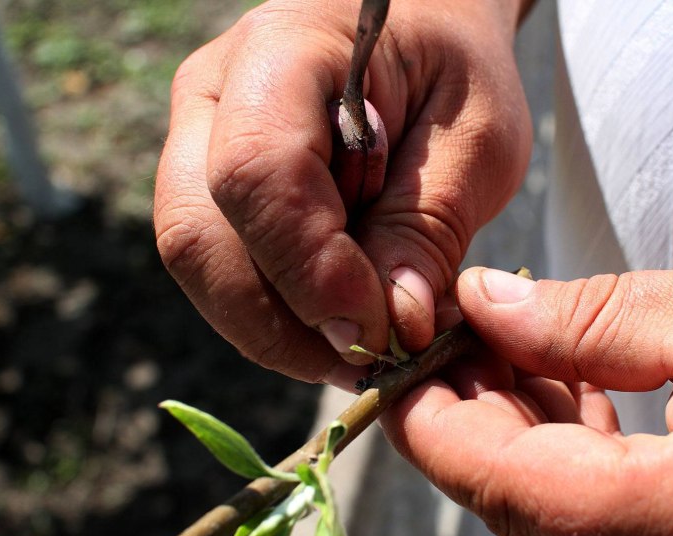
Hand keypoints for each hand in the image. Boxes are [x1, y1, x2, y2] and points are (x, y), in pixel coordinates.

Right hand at [154, 0, 531, 383]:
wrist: (419, 29)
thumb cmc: (455, 68)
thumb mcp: (477, 136)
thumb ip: (428, 226)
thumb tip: (391, 330)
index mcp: (280, 52)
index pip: (258, 174)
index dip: (311, 270)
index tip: (380, 332)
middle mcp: (212, 96)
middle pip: (199, 237)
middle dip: (282, 325)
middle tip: (368, 365)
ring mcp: (196, 143)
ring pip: (200, 267)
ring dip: (277, 332)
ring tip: (360, 353)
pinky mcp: (208, 190)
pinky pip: (220, 273)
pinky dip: (276, 319)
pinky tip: (336, 328)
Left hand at [382, 254, 672, 535]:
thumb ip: (591, 317)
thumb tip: (482, 307)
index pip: (513, 491)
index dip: (434, 426)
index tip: (399, 366)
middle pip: (520, 514)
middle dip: (467, 424)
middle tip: (454, 336)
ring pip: (549, 529)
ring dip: (510, 441)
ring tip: (507, 350)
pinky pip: (595, 535)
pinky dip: (560, 466)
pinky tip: (561, 394)